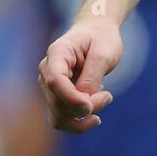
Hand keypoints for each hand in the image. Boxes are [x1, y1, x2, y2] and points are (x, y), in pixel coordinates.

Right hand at [38, 15, 122, 132]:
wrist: (97, 33)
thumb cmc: (101, 39)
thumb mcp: (104, 53)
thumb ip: (93, 76)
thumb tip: (83, 103)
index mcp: (57, 53)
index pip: (55, 81)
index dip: (72, 98)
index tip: (92, 104)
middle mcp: (47, 71)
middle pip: (58, 102)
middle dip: (85, 107)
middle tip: (109, 96)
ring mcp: (49, 86)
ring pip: (58, 116)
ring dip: (82, 118)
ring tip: (105, 101)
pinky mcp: (56, 97)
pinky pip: (61, 118)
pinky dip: (78, 122)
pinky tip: (94, 116)